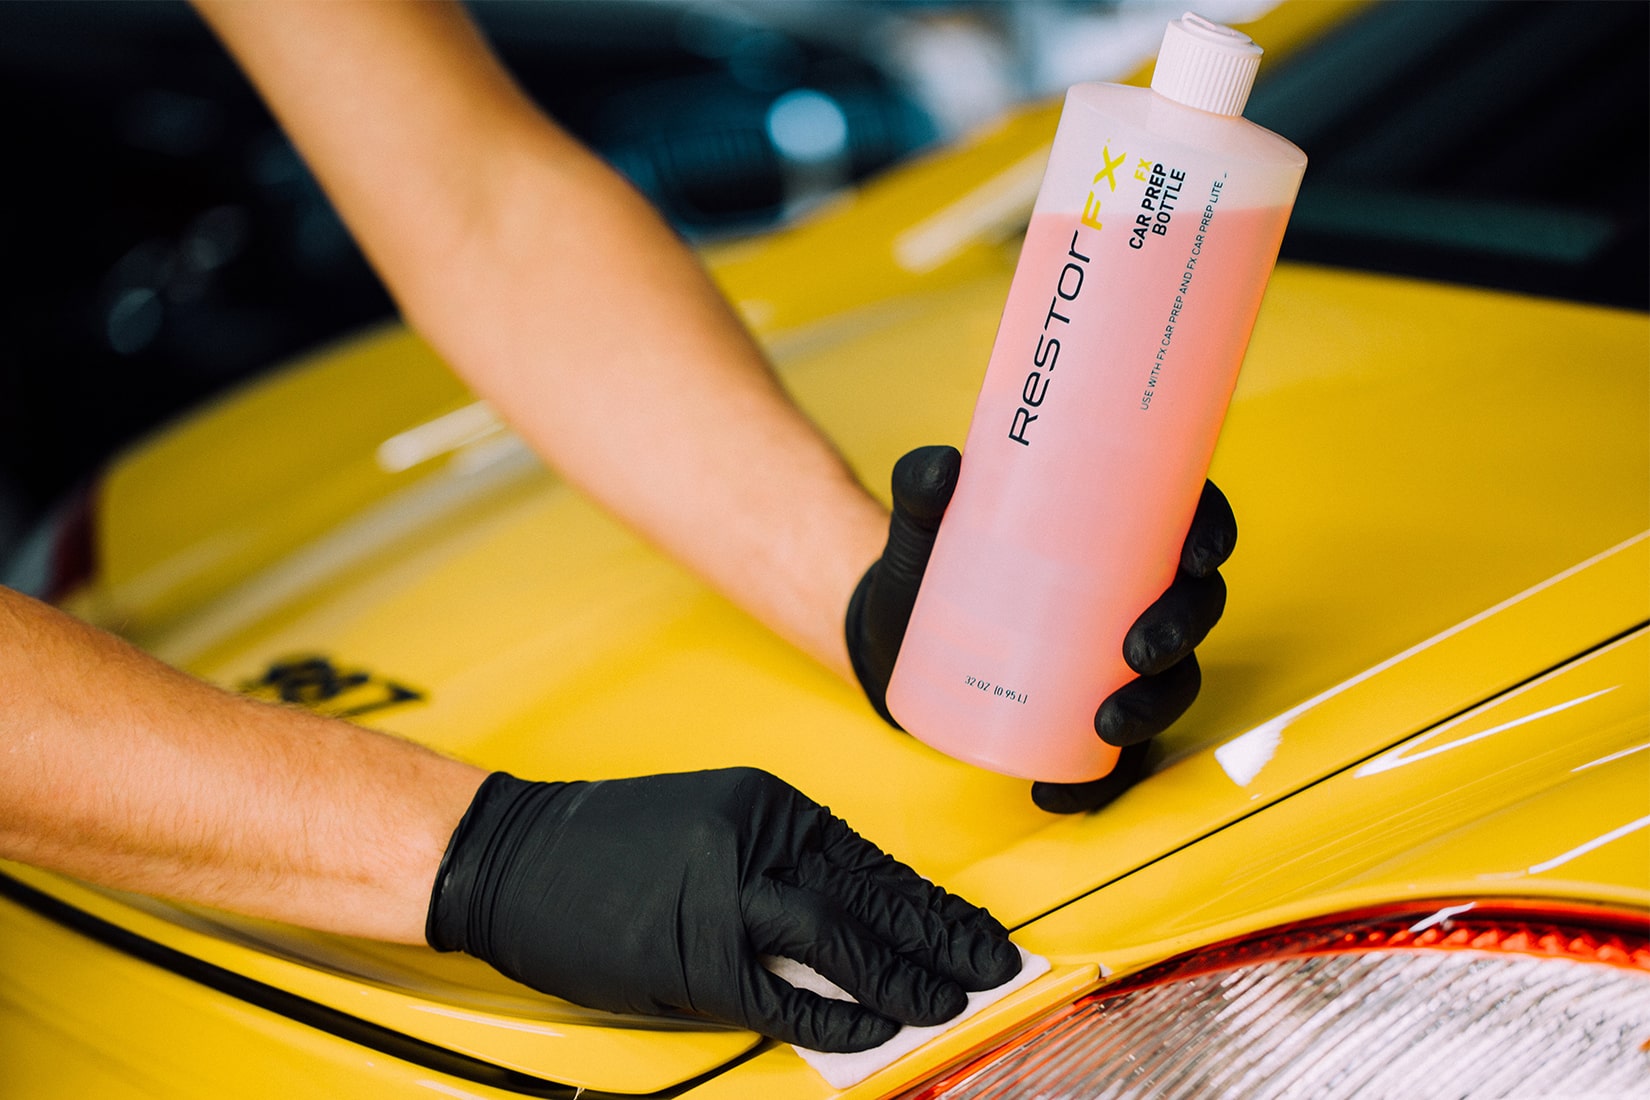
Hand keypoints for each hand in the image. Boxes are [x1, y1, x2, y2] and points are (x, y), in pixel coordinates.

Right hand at [426, 767, 1020, 1051]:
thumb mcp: (712, 826)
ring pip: (838, 937)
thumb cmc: (607, 845)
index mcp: (766, 805)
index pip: (873, 861)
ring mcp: (722, 895)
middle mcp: (754, 840)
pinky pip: (779, 993)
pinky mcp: (689, 953)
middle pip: (871, 895)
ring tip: (948, 1001)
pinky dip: (831, 1014)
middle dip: (941, 938)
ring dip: (902, 975)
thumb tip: (858, 922)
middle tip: (993, 965)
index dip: (932, 903)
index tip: (975, 929)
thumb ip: (784, 867)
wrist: (511, 852)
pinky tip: (872, 1027)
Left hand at [845, 445, 1236, 813]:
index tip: (1196, 554)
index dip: (1212, 533)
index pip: (1188, 520)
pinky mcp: (1083, 713)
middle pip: (1193, 604)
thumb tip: (938, 466)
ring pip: (1169, 681)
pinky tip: (1057, 794)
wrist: (895, 632)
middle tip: (1138, 650)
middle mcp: (1133, 593)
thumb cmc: (929, 563)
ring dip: (1156, 709)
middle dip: (1185, 631)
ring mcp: (1114, 659)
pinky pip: (1113, 754)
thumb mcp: (922, 526)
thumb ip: (920, 487)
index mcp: (1118, 531)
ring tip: (1107, 725)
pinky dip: (1093, 783)